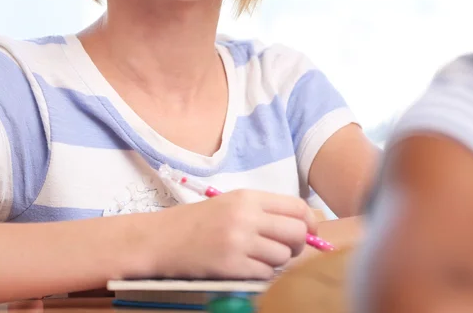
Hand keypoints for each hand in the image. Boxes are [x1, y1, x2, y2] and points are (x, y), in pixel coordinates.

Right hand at [150, 190, 314, 279]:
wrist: (163, 238)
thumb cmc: (199, 220)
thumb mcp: (232, 203)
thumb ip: (265, 211)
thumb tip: (305, 223)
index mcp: (248, 197)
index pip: (296, 207)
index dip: (310, 222)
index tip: (310, 232)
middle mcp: (247, 216)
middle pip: (297, 232)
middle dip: (299, 244)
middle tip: (286, 248)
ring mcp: (239, 242)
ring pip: (283, 256)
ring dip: (277, 260)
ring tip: (259, 256)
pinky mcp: (232, 266)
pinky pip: (265, 274)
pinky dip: (262, 273)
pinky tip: (247, 266)